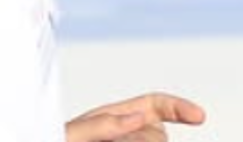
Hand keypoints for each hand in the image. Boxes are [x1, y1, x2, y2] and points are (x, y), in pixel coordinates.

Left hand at [65, 92, 205, 141]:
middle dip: (145, 140)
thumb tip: (138, 115)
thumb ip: (100, 124)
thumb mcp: (66, 135)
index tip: (200, 117)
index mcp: (110, 119)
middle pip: (156, 136)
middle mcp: (121, 137)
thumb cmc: (42, 140)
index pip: (154, 104)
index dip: (178, 108)